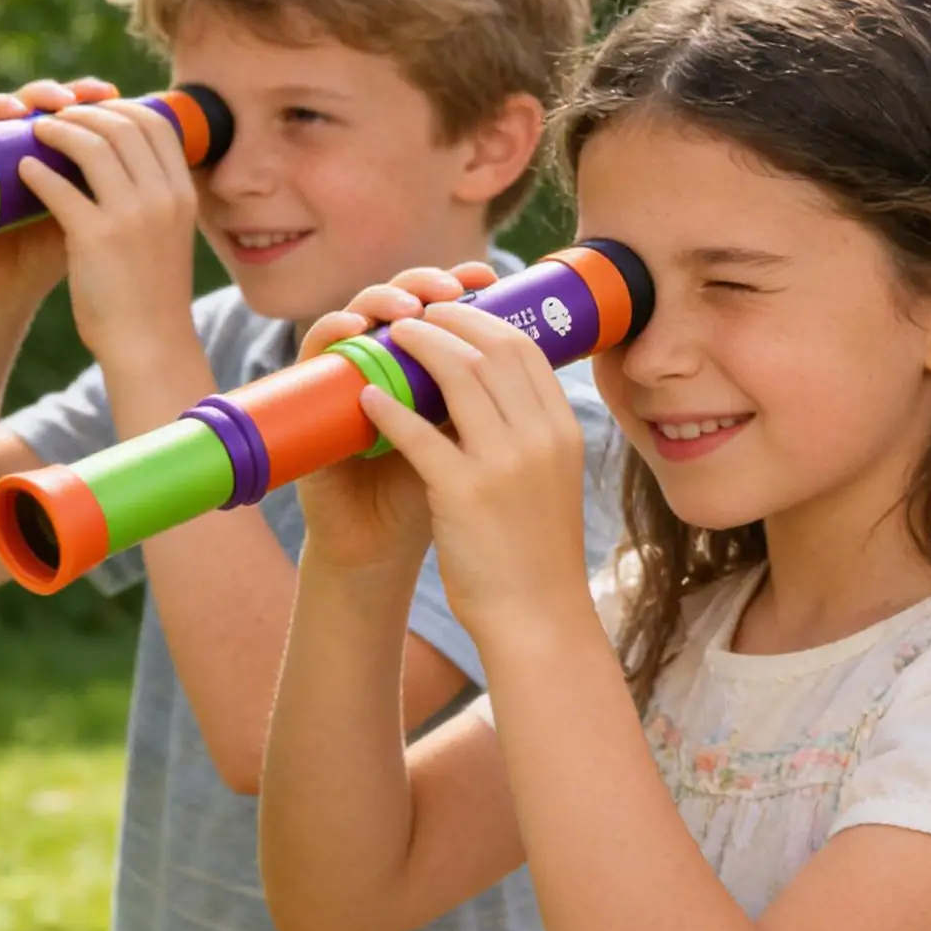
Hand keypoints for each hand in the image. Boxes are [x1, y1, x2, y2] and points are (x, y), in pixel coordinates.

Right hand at [0, 77, 117, 306]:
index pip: (86, 111)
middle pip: (55, 98)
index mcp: (65, 155)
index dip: (109, 103)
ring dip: (40, 94)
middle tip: (100, 94)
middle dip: (80, 95)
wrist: (5, 289)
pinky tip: (15, 113)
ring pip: (18, 100)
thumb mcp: (97, 219)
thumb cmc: (56, 257)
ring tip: (62, 104)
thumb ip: (120, 189)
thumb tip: (168, 161)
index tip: (131, 103)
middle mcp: (30, 143)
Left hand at [11, 82, 201, 366]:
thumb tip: (132, 165)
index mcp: (183, 195)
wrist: (149, 345)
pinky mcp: (95, 237)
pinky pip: (59, 186)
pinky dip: (37, 171)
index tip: (96, 110)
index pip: (157, 124)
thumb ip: (158, 200)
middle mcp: (163, 198)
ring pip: (91, 145)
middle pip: (123, 126)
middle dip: (85, 113)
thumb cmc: (154, 295)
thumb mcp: (171, 237)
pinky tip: (23, 169)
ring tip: (36, 132)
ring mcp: (131, 216)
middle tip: (58, 117)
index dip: (122, 107)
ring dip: (58, 131)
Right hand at [294, 262, 497, 574]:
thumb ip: (490, 395)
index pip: (438, 304)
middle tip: (451, 287)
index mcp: (423, 364)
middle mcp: (382, 359)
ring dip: (382, 299)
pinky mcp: (311, 398)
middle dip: (426, 283)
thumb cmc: (433, 495)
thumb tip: (542, 340)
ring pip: (357, 312)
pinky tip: (353, 327)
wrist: (382, 548)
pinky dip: (333, 333)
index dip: (460, 283)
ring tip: (409, 307)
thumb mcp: (473, 440)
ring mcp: (346, 373)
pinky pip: (317, 352)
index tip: (489, 277)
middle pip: (398, 296)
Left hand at [358, 296, 591, 648]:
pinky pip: (419, 434)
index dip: (485, 320)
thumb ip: (531, 433)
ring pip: (458, 376)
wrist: (537, 619)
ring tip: (390, 337)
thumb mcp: (550, 479)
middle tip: (417, 313)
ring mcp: (504, 464)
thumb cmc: (536, 552)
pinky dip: (390, 408)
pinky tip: (367, 396)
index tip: (455, 312)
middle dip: (449, 321)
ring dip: (418, 347)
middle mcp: (540, 438)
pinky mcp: (464, 493)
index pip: (525, 350)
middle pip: (490, 350)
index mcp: (562, 431)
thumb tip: (498, 390)